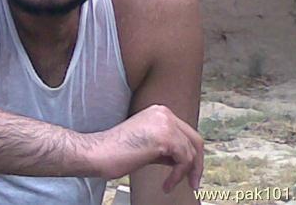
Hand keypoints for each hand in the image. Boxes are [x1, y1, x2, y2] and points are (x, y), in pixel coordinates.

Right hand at [88, 104, 202, 192]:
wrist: (99, 153)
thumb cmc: (116, 152)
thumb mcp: (148, 146)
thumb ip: (166, 147)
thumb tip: (184, 158)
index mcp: (159, 112)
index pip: (186, 133)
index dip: (191, 154)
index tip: (190, 173)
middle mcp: (163, 113)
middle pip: (194, 139)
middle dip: (196, 164)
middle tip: (193, 182)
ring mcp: (164, 122)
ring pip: (191, 151)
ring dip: (184, 173)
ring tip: (170, 184)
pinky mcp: (164, 136)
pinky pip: (184, 160)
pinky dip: (178, 175)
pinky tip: (167, 184)